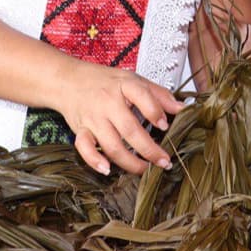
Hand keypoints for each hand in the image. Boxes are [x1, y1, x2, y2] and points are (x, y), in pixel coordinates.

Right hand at [60, 64, 183, 175]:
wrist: (67, 80)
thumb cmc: (104, 81)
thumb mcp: (133, 80)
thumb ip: (158, 94)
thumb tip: (183, 109)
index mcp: (123, 85)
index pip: (142, 96)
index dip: (156, 112)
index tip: (166, 126)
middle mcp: (107, 102)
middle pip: (130, 130)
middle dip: (150, 150)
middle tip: (164, 162)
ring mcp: (93, 118)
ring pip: (112, 145)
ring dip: (130, 162)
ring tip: (145, 170)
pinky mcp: (79, 130)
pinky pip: (84, 148)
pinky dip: (94, 161)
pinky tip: (107, 169)